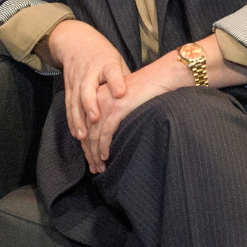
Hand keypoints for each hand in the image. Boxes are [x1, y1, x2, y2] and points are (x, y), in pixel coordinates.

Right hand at [47, 20, 130, 140]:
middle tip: (96, 119)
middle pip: (88, 88)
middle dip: (90, 103)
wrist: (76, 42)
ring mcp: (77, 79)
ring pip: (76, 100)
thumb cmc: (104, 56)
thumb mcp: (118, 61)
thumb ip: (126, 80)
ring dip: (79, 119)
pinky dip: (72, 120)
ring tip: (84, 136)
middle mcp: (90, 72)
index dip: (116, 83)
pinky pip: (69, 105)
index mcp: (107, 64)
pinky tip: (77, 134)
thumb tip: (144, 101)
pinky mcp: (69, 87)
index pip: (112, 72)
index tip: (121, 93)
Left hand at [83, 56, 184, 173]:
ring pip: (94, 134)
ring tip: (99, 168)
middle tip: (94, 168)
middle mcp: (98, 100)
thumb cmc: (146, 91)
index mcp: (98, 97)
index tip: (91, 159)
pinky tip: (105, 156)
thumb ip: (114, 114)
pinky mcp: (117, 109)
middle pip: (87, 131)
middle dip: (90, 153)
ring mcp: (106, 104)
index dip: (87, 145)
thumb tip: (108, 136)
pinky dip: (103, 147)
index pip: (87, 125)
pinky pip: (105, 132)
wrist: (160, 78)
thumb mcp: (125, 101)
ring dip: (95, 154)